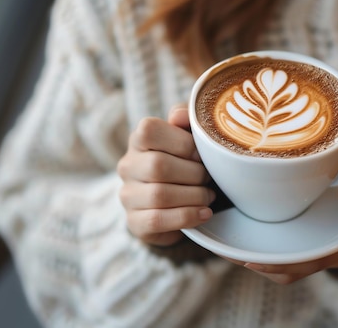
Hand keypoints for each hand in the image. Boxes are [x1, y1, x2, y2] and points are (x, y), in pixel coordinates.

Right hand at [117, 107, 215, 245]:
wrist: (182, 205)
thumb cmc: (189, 164)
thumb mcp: (191, 137)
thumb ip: (188, 119)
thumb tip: (180, 116)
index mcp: (139, 139)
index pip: (149, 131)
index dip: (183, 143)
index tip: (202, 154)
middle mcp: (128, 166)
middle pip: (158, 166)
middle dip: (194, 174)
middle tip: (209, 178)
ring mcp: (128, 195)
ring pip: (159, 195)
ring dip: (194, 196)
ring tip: (209, 196)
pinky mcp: (135, 222)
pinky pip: (157, 220)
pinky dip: (187, 216)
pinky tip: (204, 213)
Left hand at [236, 175, 337, 283]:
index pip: (309, 261)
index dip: (279, 265)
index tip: (252, 260)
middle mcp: (332, 246)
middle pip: (290, 265)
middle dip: (260, 262)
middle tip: (227, 249)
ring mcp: (324, 240)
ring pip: (288, 256)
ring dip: (262, 253)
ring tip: (231, 241)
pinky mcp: (320, 231)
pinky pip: (293, 243)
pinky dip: (273, 240)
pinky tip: (254, 222)